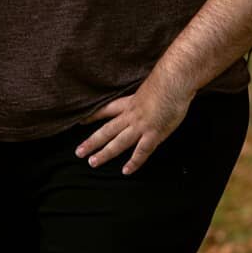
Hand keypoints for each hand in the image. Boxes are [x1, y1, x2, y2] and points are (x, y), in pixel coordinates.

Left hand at [75, 70, 193, 174]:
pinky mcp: (154, 134)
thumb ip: (143, 96)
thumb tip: (146, 97)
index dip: (92, 117)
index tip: (80, 123)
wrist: (173, 81)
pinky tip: (126, 171)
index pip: (105, 110)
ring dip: (104, 154)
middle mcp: (130, 116)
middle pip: (106, 130)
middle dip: (91, 142)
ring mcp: (141, 126)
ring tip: (92, 162)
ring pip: (118, 143)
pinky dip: (134, 163)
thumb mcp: (147, 87)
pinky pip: (141, 152)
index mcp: (129, 103)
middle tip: (78, 152)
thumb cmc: (165, 81)